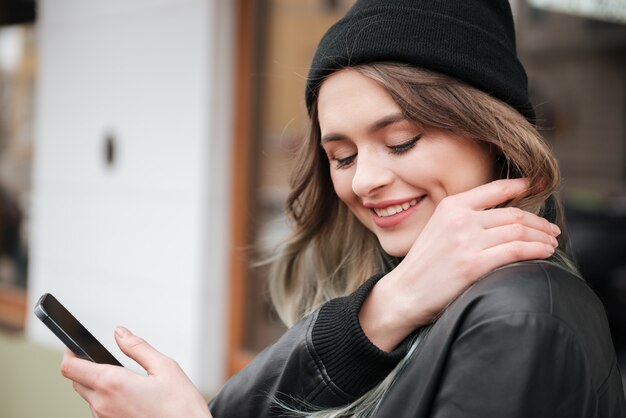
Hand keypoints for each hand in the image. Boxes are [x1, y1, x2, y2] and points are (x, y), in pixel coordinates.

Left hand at [60, 327, 211, 417]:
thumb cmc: (181, 408)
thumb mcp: (165, 367)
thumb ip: (138, 347)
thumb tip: (120, 333)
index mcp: (113, 384)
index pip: (70, 367)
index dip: (69, 352)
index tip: (75, 345)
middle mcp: (102, 404)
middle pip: (77, 381)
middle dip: (85, 367)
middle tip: (106, 358)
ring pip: (88, 396)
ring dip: (97, 384)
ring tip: (125, 379)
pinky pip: (100, 410)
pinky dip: (108, 399)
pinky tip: (130, 396)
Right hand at [360, 178, 559, 350]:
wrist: (405, 292)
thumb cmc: (425, 264)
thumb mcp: (438, 228)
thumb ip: (465, 217)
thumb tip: (502, 215)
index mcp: (451, 206)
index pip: (495, 189)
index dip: (522, 186)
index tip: (539, 186)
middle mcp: (460, 219)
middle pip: (513, 214)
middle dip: (539, 222)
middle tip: (552, 230)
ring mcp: (467, 241)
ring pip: (519, 232)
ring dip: (542, 237)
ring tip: (551, 242)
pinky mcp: (473, 264)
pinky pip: (516, 251)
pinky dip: (536, 250)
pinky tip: (545, 253)